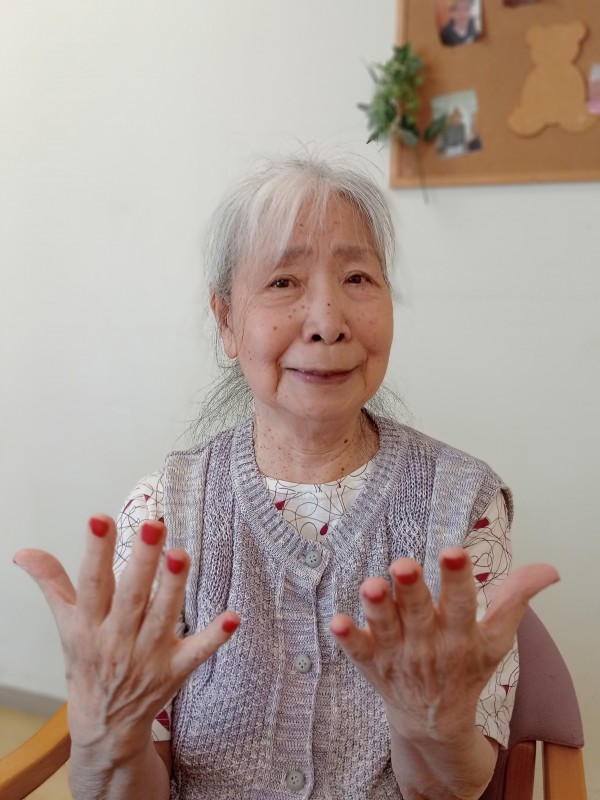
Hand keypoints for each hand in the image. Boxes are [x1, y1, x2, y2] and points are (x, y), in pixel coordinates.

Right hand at [14, 516, 238, 758]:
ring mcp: (148, 656)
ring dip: (173, 587)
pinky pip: (197, 653)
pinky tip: (233, 617)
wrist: (104, 729)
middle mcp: (117, 639)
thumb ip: (51, 583)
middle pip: (131, 596)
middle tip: (153, 524)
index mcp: (89, 625)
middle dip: (142, 560)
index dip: (95, 551)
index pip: (92, 582)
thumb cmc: (88, 666)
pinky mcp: (175, 671)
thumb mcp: (66, 626)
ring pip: (163, 617)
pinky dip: (215, 637)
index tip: (99, 518)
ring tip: (181, 554)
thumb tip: (23, 552)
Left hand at [330, 547, 558, 741]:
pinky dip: (348, 639)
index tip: (453, 552)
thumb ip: (516, 598)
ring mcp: (397, 655)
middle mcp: (427, 644)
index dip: (456, 578)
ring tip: (371, 586)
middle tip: (404, 565)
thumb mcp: (497, 639)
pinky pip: (357, 651)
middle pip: (418, 613)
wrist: (435, 723)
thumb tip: (549, 568)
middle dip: (410, 590)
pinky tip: (336, 622)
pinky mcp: (372, 661)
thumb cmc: (466, 671)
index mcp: (459, 635)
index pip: (460, 603)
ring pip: (386, 627)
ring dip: (377, 608)